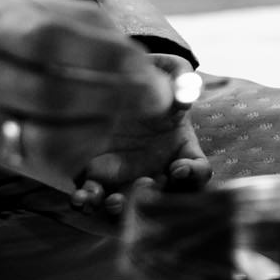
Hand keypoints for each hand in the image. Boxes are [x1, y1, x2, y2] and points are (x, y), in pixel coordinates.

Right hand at [0, 0, 162, 186]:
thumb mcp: (62, 11)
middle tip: (155, 98)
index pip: (46, 40)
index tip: (142, 63)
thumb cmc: (29, 22)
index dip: (100, 55)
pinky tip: (100, 126)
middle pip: (47, 94)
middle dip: (112, 98)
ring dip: (98, 128)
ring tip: (125, 110)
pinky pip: (41, 159)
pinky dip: (81, 147)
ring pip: (42, 138)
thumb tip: (146, 74)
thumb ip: (105, 37)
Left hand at [72, 54, 210, 215]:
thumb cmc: (153, 77)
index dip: (192, 174)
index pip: (198, 171)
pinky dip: (88, 199)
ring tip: (112, 202)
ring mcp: (127, 176)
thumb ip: (182, 79)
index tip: (179, 168)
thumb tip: (187, 92)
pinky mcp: (96, 174)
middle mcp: (158, 170)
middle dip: (154, 199)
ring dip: (120, 208)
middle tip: (144, 186)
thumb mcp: (172, 70)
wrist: (116, 80)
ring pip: (127, 204)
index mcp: (182, 149)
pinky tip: (81, 196)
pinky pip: (94, 194)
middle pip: (162, 198)